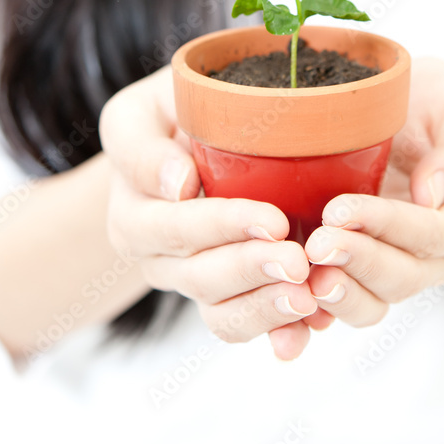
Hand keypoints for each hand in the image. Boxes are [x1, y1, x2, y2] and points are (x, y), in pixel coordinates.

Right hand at [99, 67, 322, 359]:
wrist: (180, 141)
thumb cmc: (166, 114)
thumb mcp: (139, 113)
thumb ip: (143, 146)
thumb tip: (177, 184)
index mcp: (133, 215)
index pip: (177, 228)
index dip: (225, 227)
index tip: (273, 220)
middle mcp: (157, 259)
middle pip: (201, 277)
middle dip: (252, 269)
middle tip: (298, 262)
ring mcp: (190, 282)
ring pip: (222, 312)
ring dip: (266, 308)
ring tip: (307, 297)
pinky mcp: (225, 296)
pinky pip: (246, 323)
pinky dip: (279, 331)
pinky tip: (309, 328)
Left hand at [302, 58, 443, 327]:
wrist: (406, 115)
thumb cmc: (434, 106)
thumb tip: (433, 193)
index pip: (432, 233)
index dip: (387, 225)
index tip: (340, 209)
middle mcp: (435, 258)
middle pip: (402, 277)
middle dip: (358, 261)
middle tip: (318, 243)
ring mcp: (395, 270)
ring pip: (372, 303)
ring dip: (339, 293)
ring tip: (304, 277)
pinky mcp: (358, 274)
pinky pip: (340, 307)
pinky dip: (315, 313)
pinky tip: (288, 306)